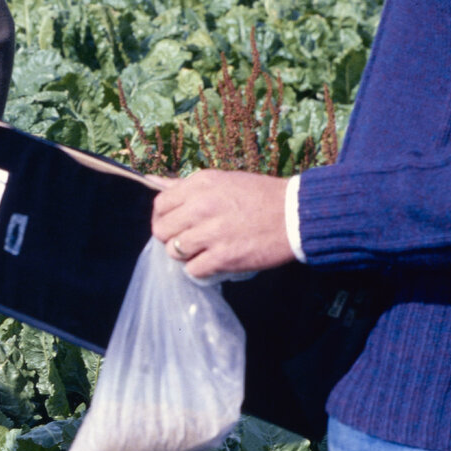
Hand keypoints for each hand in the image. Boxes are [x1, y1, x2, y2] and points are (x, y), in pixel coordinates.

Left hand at [146, 169, 294, 278]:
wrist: (297, 214)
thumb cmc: (262, 196)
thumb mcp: (223, 181)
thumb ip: (188, 186)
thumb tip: (154, 181)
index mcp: (201, 184)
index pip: (160, 204)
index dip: (164, 218)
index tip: (175, 224)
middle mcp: (202, 206)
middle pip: (162, 230)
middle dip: (172, 238)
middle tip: (188, 240)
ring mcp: (212, 232)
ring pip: (174, 251)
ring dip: (186, 255)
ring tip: (203, 250)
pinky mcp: (224, 256)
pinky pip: (193, 270)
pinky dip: (201, 270)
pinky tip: (214, 262)